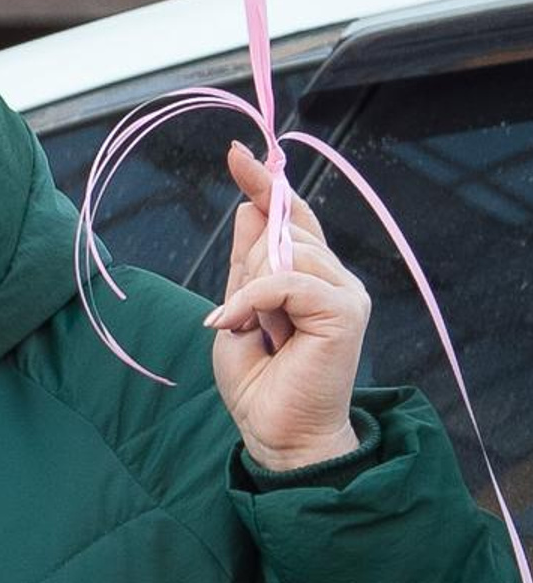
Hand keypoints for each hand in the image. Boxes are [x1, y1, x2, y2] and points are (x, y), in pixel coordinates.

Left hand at [207, 140, 370, 473]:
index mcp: (311, 275)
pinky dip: (254, 300)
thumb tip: (250, 207)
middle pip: (282, 230)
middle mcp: (334, 277)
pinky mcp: (343, 312)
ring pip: (286, 252)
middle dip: (247, 264)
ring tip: (252, 330)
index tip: (239, 152)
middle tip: (243, 316)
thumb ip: (247, 262)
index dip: (265, 183)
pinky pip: (288, 281)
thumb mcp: (239, 309)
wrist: (276, 430)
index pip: (291, 215)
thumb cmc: (259, 379)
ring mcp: (345, 292)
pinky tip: (237, 326)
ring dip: (251, 289)